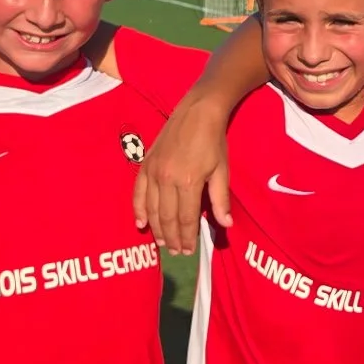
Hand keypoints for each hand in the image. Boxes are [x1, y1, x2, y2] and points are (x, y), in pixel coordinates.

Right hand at [133, 102, 231, 253]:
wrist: (197, 111)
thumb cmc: (214, 141)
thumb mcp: (222, 171)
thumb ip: (220, 200)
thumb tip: (225, 225)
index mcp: (189, 183)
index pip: (186, 219)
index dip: (188, 238)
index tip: (189, 251)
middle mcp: (167, 180)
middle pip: (168, 218)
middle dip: (172, 238)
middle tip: (176, 252)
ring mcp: (154, 172)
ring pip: (152, 209)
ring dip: (157, 229)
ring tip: (162, 243)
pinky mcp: (146, 164)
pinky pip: (138, 192)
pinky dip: (138, 210)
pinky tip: (141, 224)